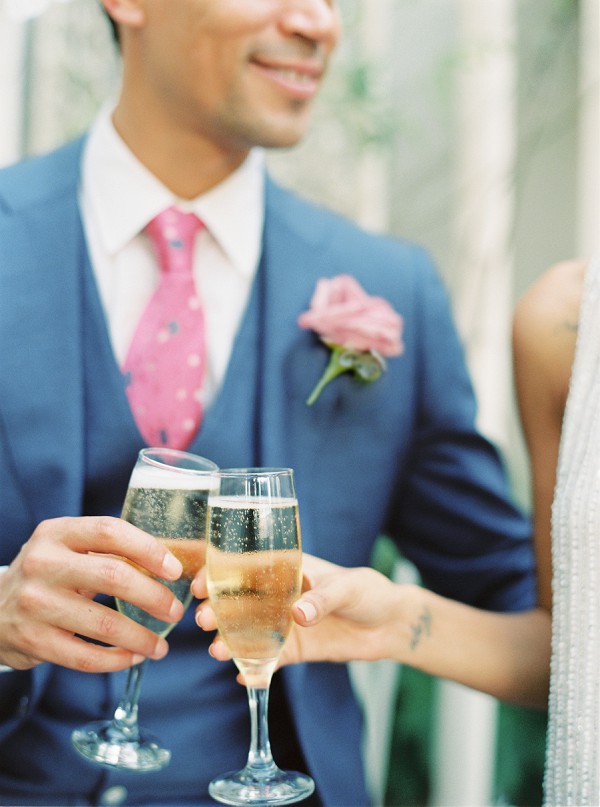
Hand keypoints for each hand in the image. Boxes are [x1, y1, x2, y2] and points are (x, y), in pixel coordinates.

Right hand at [0, 516, 184, 672]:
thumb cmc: (48, 574)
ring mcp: (36, 604)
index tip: (174, 569)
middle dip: (154, 596)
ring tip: (159, 645)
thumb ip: (109, 550)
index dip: (148, 549)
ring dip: (141, 637)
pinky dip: (116, 660)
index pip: (110, 531)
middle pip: (113, 576)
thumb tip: (168, 564)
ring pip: (104, 623)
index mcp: (57, 532)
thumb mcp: (67, 548)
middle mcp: (43, 563)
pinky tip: (133, 657)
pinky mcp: (34, 641)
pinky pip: (85, 656)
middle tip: (175, 611)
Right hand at [193, 553, 405, 666]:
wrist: (389, 625)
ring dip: (228, 640)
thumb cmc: (368, 592)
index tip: (201, 585)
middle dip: (216, 609)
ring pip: (247, 631)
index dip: (218, 572)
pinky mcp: (293, 649)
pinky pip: (268, 660)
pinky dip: (254, 669)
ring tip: (217, 651)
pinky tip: (243, 677)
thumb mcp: (348, 588)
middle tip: (203, 621)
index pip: (245, 565)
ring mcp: (283, 623)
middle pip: (238, 600)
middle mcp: (277, 595)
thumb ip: (322, 599)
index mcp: (286, 568)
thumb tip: (298, 615)